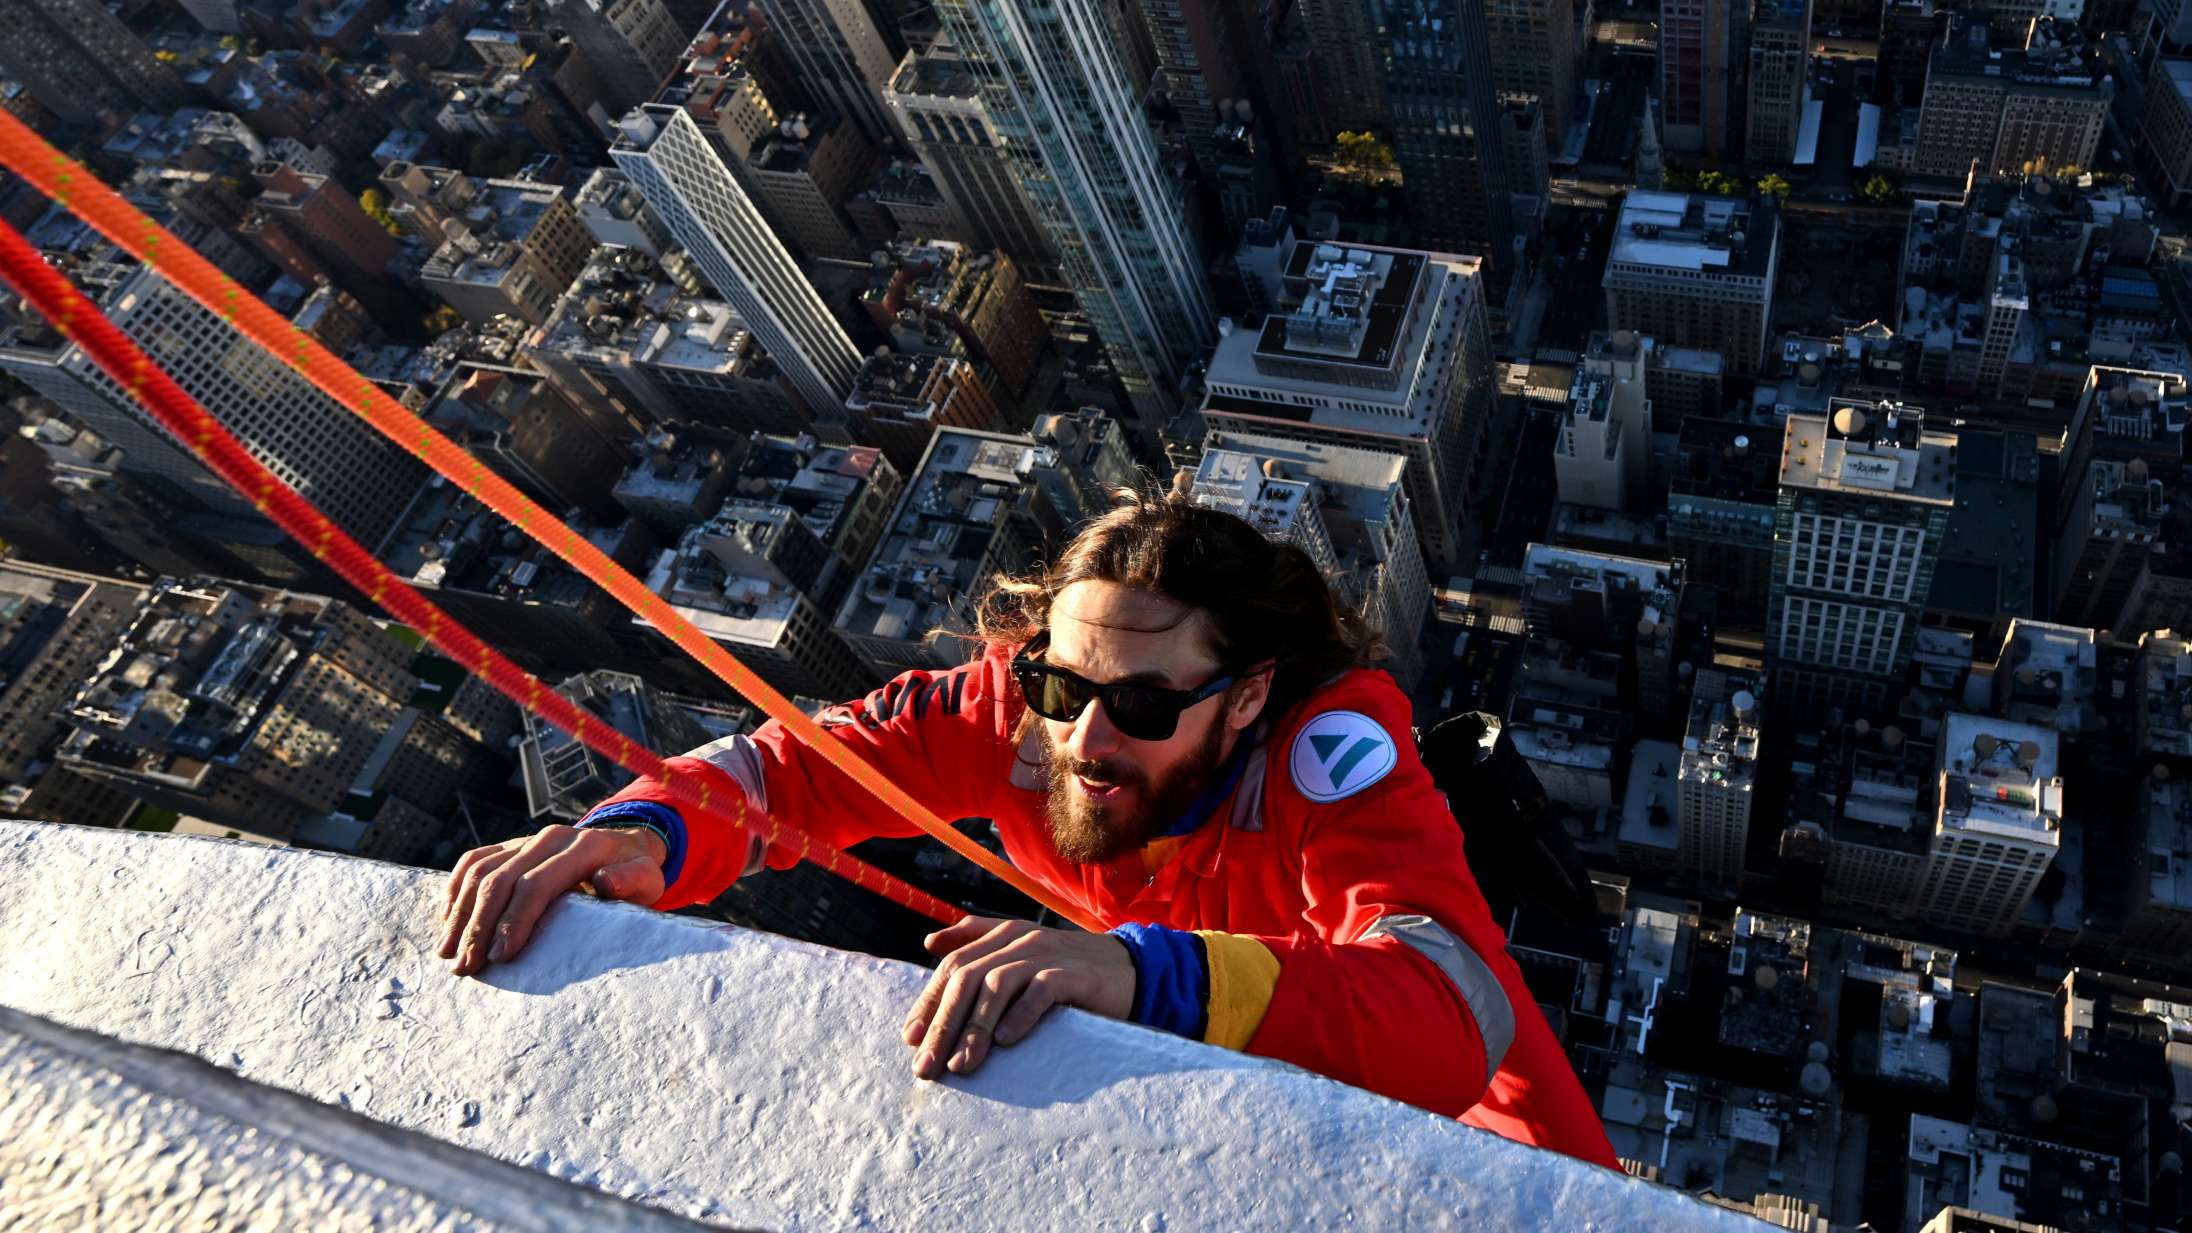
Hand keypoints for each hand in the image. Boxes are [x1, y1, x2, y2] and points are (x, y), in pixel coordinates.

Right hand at [439, 825, 667, 974]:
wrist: (624, 846)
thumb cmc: (635, 874)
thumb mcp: (647, 880)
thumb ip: (631, 882)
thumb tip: (607, 882)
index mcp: (582, 847)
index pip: (536, 885)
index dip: (514, 921)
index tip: (499, 957)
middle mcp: (549, 838)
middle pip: (500, 880)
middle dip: (478, 926)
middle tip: (465, 967)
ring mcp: (525, 840)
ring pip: (479, 871)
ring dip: (459, 913)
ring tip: (448, 953)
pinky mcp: (509, 845)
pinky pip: (472, 861)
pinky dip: (454, 890)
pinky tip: (446, 921)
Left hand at [900, 916, 1135, 1079]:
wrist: (1131, 970)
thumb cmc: (1067, 971)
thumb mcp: (1021, 955)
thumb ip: (977, 943)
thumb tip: (930, 941)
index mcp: (1002, 936)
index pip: (952, 966)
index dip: (929, 1002)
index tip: (911, 1040)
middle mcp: (1021, 940)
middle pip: (968, 977)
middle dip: (943, 1023)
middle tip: (928, 1065)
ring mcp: (1049, 955)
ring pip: (998, 984)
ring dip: (975, 1028)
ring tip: (961, 1064)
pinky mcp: (1076, 975)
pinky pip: (1042, 990)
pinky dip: (1021, 1015)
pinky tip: (1006, 1042)